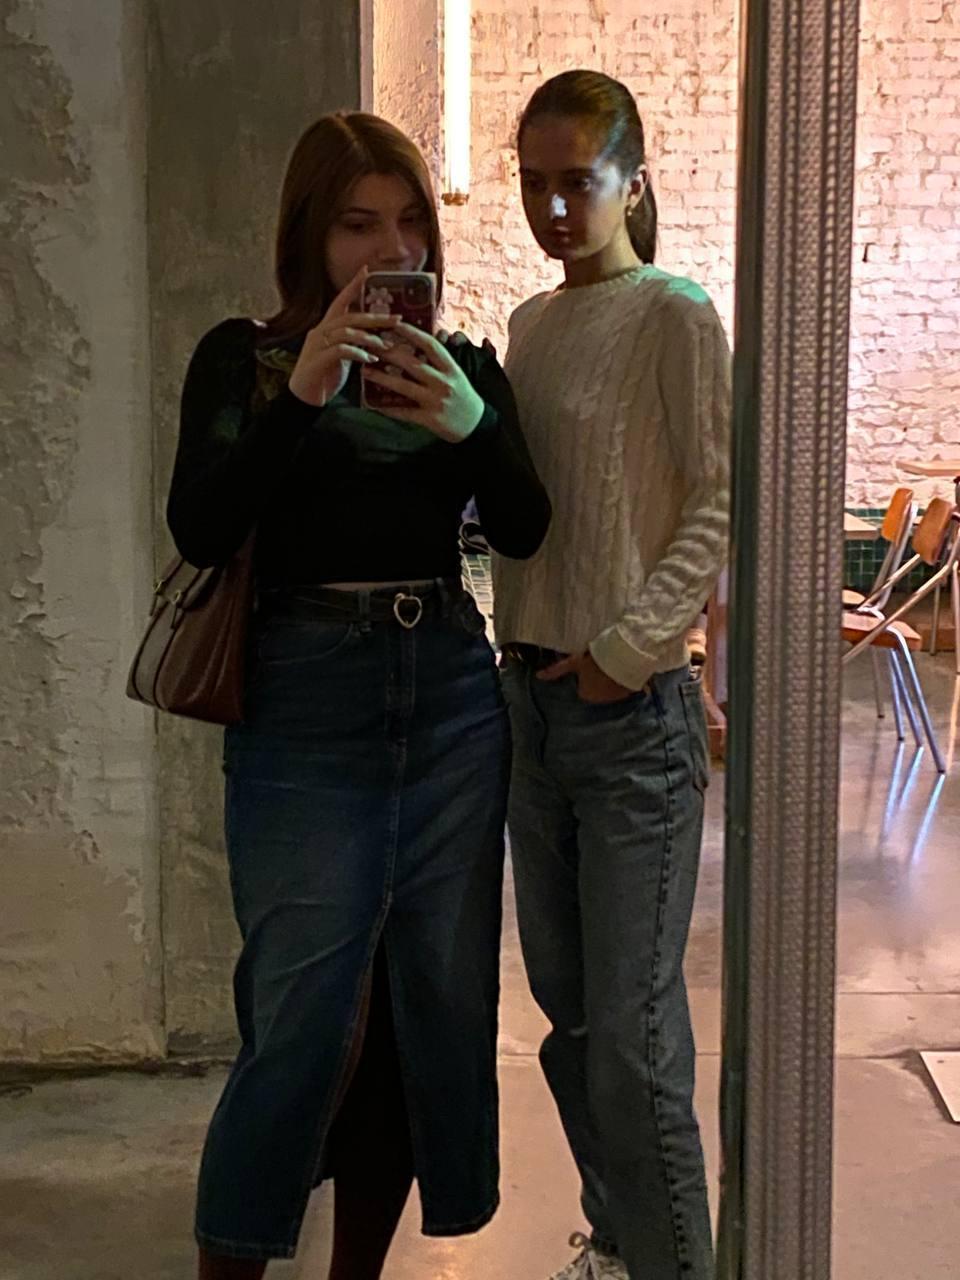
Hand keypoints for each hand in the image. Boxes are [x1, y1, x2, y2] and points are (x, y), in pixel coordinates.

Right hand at [288, 266, 398, 406]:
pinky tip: (370, 359)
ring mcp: (317, 345)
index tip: (367, 271)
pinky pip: (340, 351)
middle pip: (348, 316)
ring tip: (385, 346)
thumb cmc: (324, 377)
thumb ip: (354, 344)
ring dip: (368, 337)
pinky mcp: (317, 361)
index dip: (352, 286)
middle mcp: (320, 332)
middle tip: (396, 319)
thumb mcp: (342, 356)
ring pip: (345, 331)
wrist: (303, 399)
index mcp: (326, 328)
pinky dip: (357, 353)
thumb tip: (378, 338)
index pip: (340, 301)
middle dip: (374, 317)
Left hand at [362, 322, 485, 442]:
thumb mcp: (458, 373)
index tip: (394, 323)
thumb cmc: (464, 395)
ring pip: (403, 387)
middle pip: (412, 364)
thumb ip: (444, 357)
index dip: (412, 333)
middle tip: (370, 345)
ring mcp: (435, 402)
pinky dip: (388, 408)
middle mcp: (443, 383)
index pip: (430, 345)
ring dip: (381, 378)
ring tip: (365, 371)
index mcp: (451, 369)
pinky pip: (404, 412)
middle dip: (389, 353)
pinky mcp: (429, 419)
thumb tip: (438, 333)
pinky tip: (373, 403)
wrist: (476, 426)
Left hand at [537, 651, 635, 703]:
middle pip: (596, 691)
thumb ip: (556, 670)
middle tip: (601, 665)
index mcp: (586, 694)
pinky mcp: (629, 693)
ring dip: (611, 682)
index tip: (590, 667)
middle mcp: (600, 701)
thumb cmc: (595, 660)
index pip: (583, 689)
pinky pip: (624, 690)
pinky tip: (625, 671)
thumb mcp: (574, 662)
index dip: (585, 677)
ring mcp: (616, 698)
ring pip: (610, 690)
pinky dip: (624, 683)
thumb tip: (538, 676)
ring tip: (614, 666)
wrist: (623, 657)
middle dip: (598, 681)